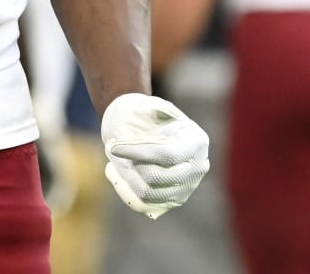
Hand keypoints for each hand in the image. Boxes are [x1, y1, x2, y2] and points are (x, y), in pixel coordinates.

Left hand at [100, 93, 209, 219]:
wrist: (151, 128)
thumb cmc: (148, 114)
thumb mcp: (149, 105)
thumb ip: (147, 114)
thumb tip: (135, 127)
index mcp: (196, 141)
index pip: (166, 154)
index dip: (137, 152)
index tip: (112, 146)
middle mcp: (197, 168)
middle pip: (156, 177)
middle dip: (130, 164)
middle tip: (112, 148)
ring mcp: (187, 187)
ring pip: (147, 193)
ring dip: (125, 177)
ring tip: (114, 159)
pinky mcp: (172, 200)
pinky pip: (143, 204)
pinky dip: (125, 189)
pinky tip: (117, 172)